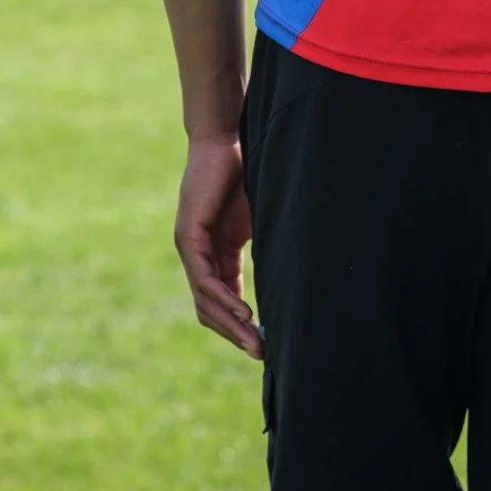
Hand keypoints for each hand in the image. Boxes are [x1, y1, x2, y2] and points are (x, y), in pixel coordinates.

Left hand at [174, 134, 260, 356]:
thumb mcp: (264, 217)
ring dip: (231, 325)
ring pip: (205, 300)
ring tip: (256, 342)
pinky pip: (204, 278)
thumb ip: (271, 244)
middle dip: (237, 334)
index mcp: (217, 252)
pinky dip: (223, 299)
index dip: (243, 324)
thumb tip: (300, 271)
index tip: (267, 343)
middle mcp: (199, 254)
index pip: (224, 300)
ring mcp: (191, 247)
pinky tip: (245, 313)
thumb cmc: (250, 169)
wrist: (230, 136)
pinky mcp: (189, 236)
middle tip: (262, 355)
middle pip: (211, 309)